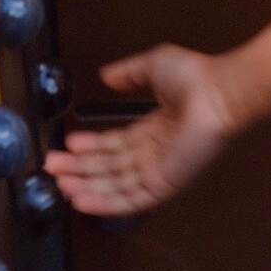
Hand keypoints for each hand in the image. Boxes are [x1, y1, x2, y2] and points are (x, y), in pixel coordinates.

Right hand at [47, 46, 248, 215]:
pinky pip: (132, 198)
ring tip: (61, 186)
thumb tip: (105, 76)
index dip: (90, 147)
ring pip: (117, 185)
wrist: (219, 94)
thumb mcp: (152, 67)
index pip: (116, 145)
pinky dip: (106, 202)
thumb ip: (128, 73)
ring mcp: (161, 170)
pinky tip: (82, 200)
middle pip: (111, 167)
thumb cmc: (195, 77)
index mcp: (154, 129)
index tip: (66, 145)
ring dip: (88, 187)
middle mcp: (156, 153)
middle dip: (80, 168)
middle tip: (52, 168)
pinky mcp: (166, 184)